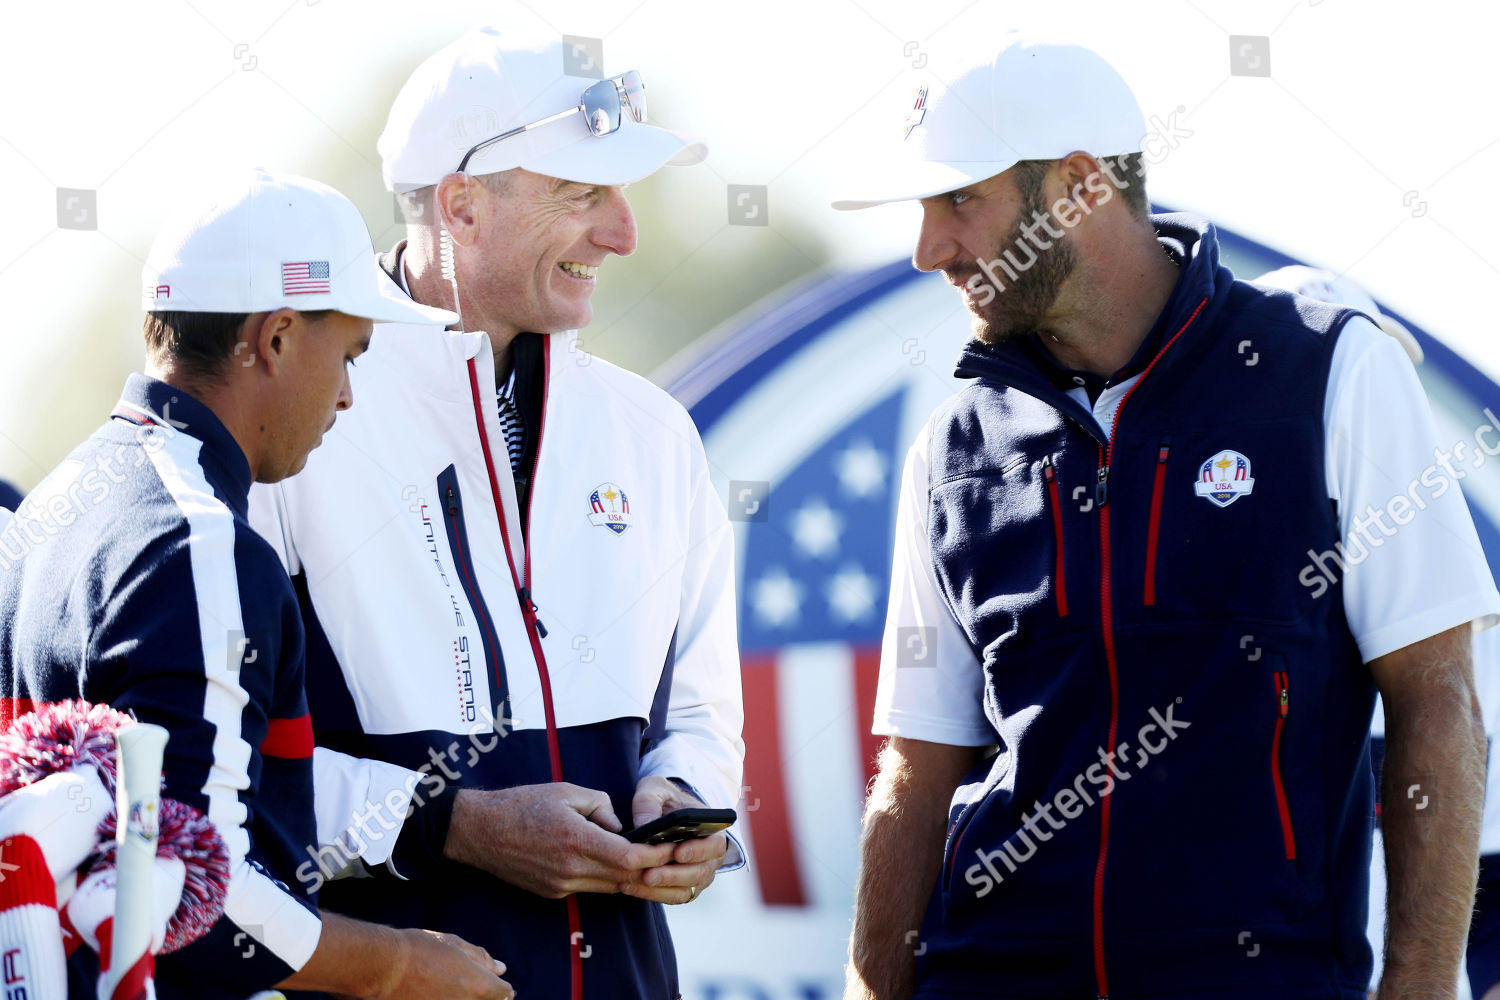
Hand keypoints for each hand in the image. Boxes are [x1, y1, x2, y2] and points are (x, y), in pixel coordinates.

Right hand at [368, 928, 511, 999]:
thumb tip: (501, 968)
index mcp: (479, 985)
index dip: (499, 986)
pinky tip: (433, 994)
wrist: (383, 967)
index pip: (504, 993)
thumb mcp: (453, 944)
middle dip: (484, 995)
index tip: (491, 980)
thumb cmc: (419, 949)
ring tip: (445, 985)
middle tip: (464, 983)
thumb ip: (481, 958)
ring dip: (463, 998)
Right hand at [444, 783, 673, 897]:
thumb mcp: (567, 791)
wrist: (480, 831)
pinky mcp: (552, 892)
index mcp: (575, 840)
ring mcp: (560, 885)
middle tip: (670, 856)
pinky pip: (589, 888)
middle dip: (651, 869)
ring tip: (649, 860)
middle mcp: (569, 869)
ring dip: (630, 876)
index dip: (655, 856)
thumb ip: (602, 807)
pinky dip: (606, 877)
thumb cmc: (523, 804)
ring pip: (609, 887)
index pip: (628, 859)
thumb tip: (621, 828)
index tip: (670, 847)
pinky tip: (614, 864)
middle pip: (624, 878)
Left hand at [622, 776, 728, 903]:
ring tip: (634, 881)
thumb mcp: (655, 790)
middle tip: (648, 874)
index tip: (677, 852)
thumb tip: (643, 823)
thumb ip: (648, 801)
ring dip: (660, 888)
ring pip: (685, 890)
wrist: (664, 814)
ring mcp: (699, 875)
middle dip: (672, 875)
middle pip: (699, 873)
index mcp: (713, 831)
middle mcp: (711, 857)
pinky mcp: (683, 887)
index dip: (698, 851)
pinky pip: (672, 897)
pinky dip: (652, 895)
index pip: (714, 845)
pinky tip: (629, 886)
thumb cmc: (664, 800)